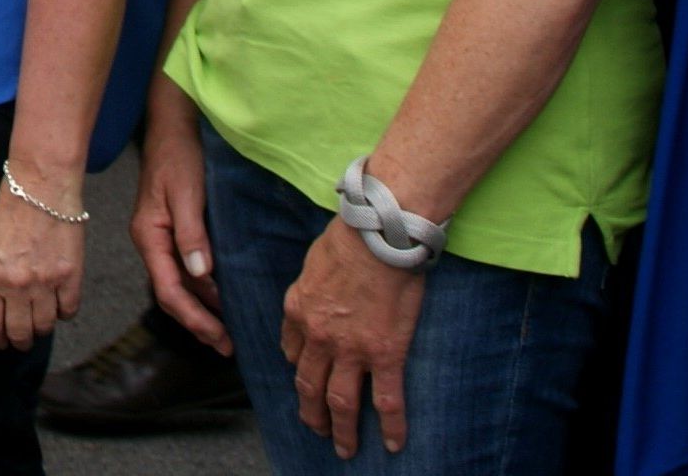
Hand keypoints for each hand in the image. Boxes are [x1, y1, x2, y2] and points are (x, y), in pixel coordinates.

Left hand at [0, 160, 85, 349]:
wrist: (41, 186)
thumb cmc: (12, 208)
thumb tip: (2, 302)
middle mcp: (17, 285)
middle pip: (20, 331)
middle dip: (19, 341)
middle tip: (21, 341)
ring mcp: (46, 283)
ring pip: (45, 326)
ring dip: (41, 330)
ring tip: (40, 326)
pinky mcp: (71, 277)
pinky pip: (69, 310)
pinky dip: (64, 313)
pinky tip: (60, 306)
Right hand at [131, 83, 230, 351]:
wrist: (173, 125)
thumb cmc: (178, 155)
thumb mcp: (186, 193)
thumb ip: (192, 234)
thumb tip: (201, 276)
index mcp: (148, 236)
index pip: (168, 290)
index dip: (194, 318)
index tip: (220, 338)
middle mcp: (152, 242)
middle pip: (172, 293)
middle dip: (199, 322)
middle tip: (228, 346)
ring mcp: (162, 237)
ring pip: (180, 283)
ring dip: (203, 308)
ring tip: (229, 330)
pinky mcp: (175, 230)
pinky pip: (187, 269)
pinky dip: (205, 288)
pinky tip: (223, 295)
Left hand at [281, 218, 425, 458]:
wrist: (377, 237)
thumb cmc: (347, 240)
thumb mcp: (312, 263)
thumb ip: (309, 288)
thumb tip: (313, 296)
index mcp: (299, 311)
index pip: (293, 351)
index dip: (299, 369)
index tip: (305, 380)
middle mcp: (319, 337)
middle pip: (310, 385)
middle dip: (312, 413)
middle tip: (317, 430)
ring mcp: (352, 350)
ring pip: (342, 401)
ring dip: (342, 430)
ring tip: (344, 449)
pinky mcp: (385, 355)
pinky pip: (387, 401)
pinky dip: (391, 427)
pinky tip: (393, 445)